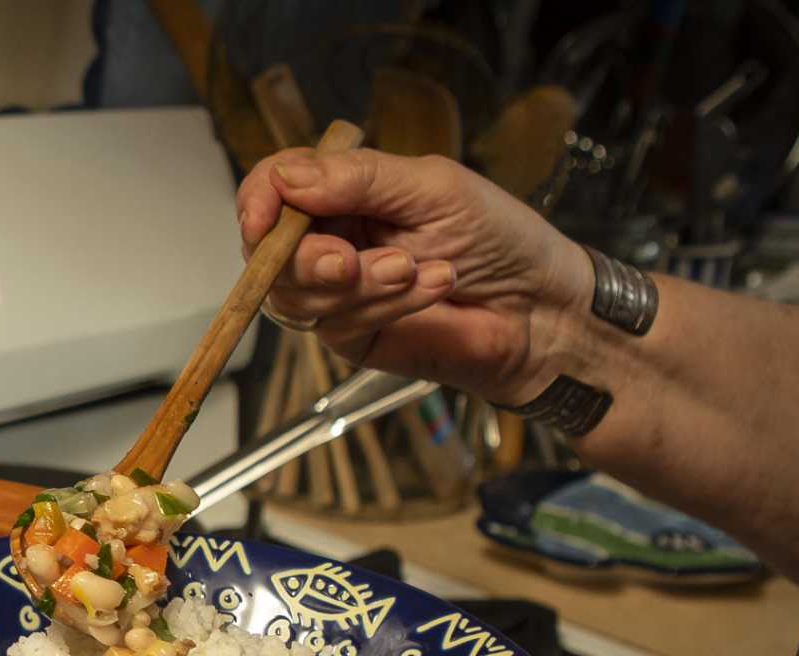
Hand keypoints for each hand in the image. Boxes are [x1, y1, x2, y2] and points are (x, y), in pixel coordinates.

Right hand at [239, 148, 591, 404]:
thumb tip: (286, 177)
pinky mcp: (353, 335)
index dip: (259, 202)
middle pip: (270, 252)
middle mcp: (331, 239)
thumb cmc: (498, 237)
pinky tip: (430, 286)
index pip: (273, 189)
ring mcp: (338, 293)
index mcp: (344, 192)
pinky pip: (337, 324)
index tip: (264, 220)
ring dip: (359, 284)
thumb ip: (357, 179)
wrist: (539, 307)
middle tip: (349, 262)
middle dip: (307, 259)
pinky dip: (384, 304)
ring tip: (417, 268)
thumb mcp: (431, 188)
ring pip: (299, 295)